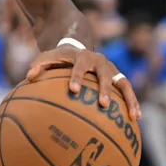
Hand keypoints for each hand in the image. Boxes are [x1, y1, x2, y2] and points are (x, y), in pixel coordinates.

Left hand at [26, 45, 140, 119]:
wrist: (77, 47)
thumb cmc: (59, 58)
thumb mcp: (47, 58)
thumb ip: (38, 66)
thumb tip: (28, 77)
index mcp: (82, 56)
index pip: (79, 67)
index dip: (76, 77)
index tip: (73, 90)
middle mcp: (100, 61)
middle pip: (105, 75)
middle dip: (104, 89)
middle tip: (103, 104)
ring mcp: (112, 69)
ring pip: (123, 83)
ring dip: (129, 99)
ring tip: (133, 116)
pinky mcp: (118, 77)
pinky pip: (128, 90)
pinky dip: (134, 102)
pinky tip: (137, 118)